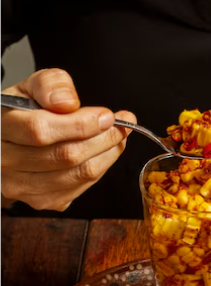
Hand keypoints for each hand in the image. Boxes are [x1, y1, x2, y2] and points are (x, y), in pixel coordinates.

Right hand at [0, 68, 135, 210]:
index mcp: (0, 126)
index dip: (80, 124)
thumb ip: (51, 85)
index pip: (40, 130)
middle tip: (123, 124)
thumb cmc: (25, 110)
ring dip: (107, 154)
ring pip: (76, 175)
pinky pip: (79, 187)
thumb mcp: (34, 86)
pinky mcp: (40, 200)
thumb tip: (68, 103)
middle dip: (103, 138)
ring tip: (120, 136)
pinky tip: (106, 152)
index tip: (107, 116)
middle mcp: (4, 161)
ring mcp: (20, 186)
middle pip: (64, 156)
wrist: (11, 141)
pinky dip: (100, 168)